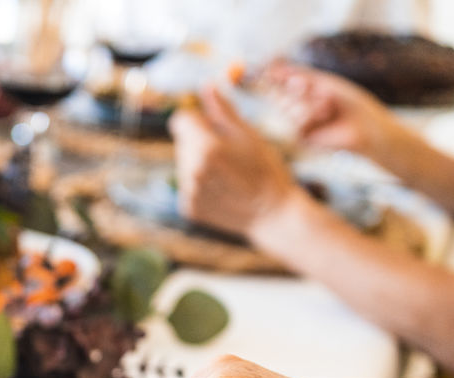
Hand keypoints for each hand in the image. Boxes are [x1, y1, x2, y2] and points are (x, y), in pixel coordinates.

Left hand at [169, 86, 301, 238]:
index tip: (212, 125)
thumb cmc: (266, 170)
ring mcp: (188, 192)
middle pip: (183, 142)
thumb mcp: (248, 134)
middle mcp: (191, 170)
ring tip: (228, 174)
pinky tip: (223, 189)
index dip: (196, 118)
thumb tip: (206, 86)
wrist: (273, 215)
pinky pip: (187, 185)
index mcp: (206, 147)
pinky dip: (200, 184)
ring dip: (199, 163)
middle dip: (200, 141)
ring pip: (184, 164)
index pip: (181, 119)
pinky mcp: (188, 208)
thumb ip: (222, 111)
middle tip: (229, 154)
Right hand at [262, 61, 397, 158]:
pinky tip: (325, 116)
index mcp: (301, 93)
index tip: (267, 69)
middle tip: (307, 87)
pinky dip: (310, 116)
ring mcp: (298, 123)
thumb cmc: (350, 102)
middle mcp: (297, 108)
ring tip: (328, 106)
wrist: (367, 126)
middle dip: (295, 88)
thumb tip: (273, 67)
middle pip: (279, 95)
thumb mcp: (324, 82)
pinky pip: (296, 123)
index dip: (272, 76)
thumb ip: (299, 75)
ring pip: (287, 108)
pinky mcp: (302, 137)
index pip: (279, 83)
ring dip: (308, 103)